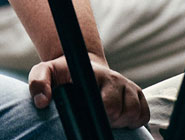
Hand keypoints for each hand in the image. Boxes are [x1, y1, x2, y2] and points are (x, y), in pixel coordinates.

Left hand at [29, 57, 149, 127]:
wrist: (82, 63)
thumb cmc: (62, 72)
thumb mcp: (44, 72)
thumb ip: (39, 83)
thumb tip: (42, 102)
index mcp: (96, 75)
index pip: (108, 103)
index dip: (103, 115)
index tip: (93, 118)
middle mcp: (115, 79)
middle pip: (124, 112)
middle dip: (111, 121)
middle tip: (97, 119)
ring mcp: (128, 85)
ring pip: (136, 113)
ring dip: (124, 121)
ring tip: (108, 120)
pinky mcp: (136, 92)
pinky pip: (144, 113)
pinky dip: (136, 120)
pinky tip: (121, 120)